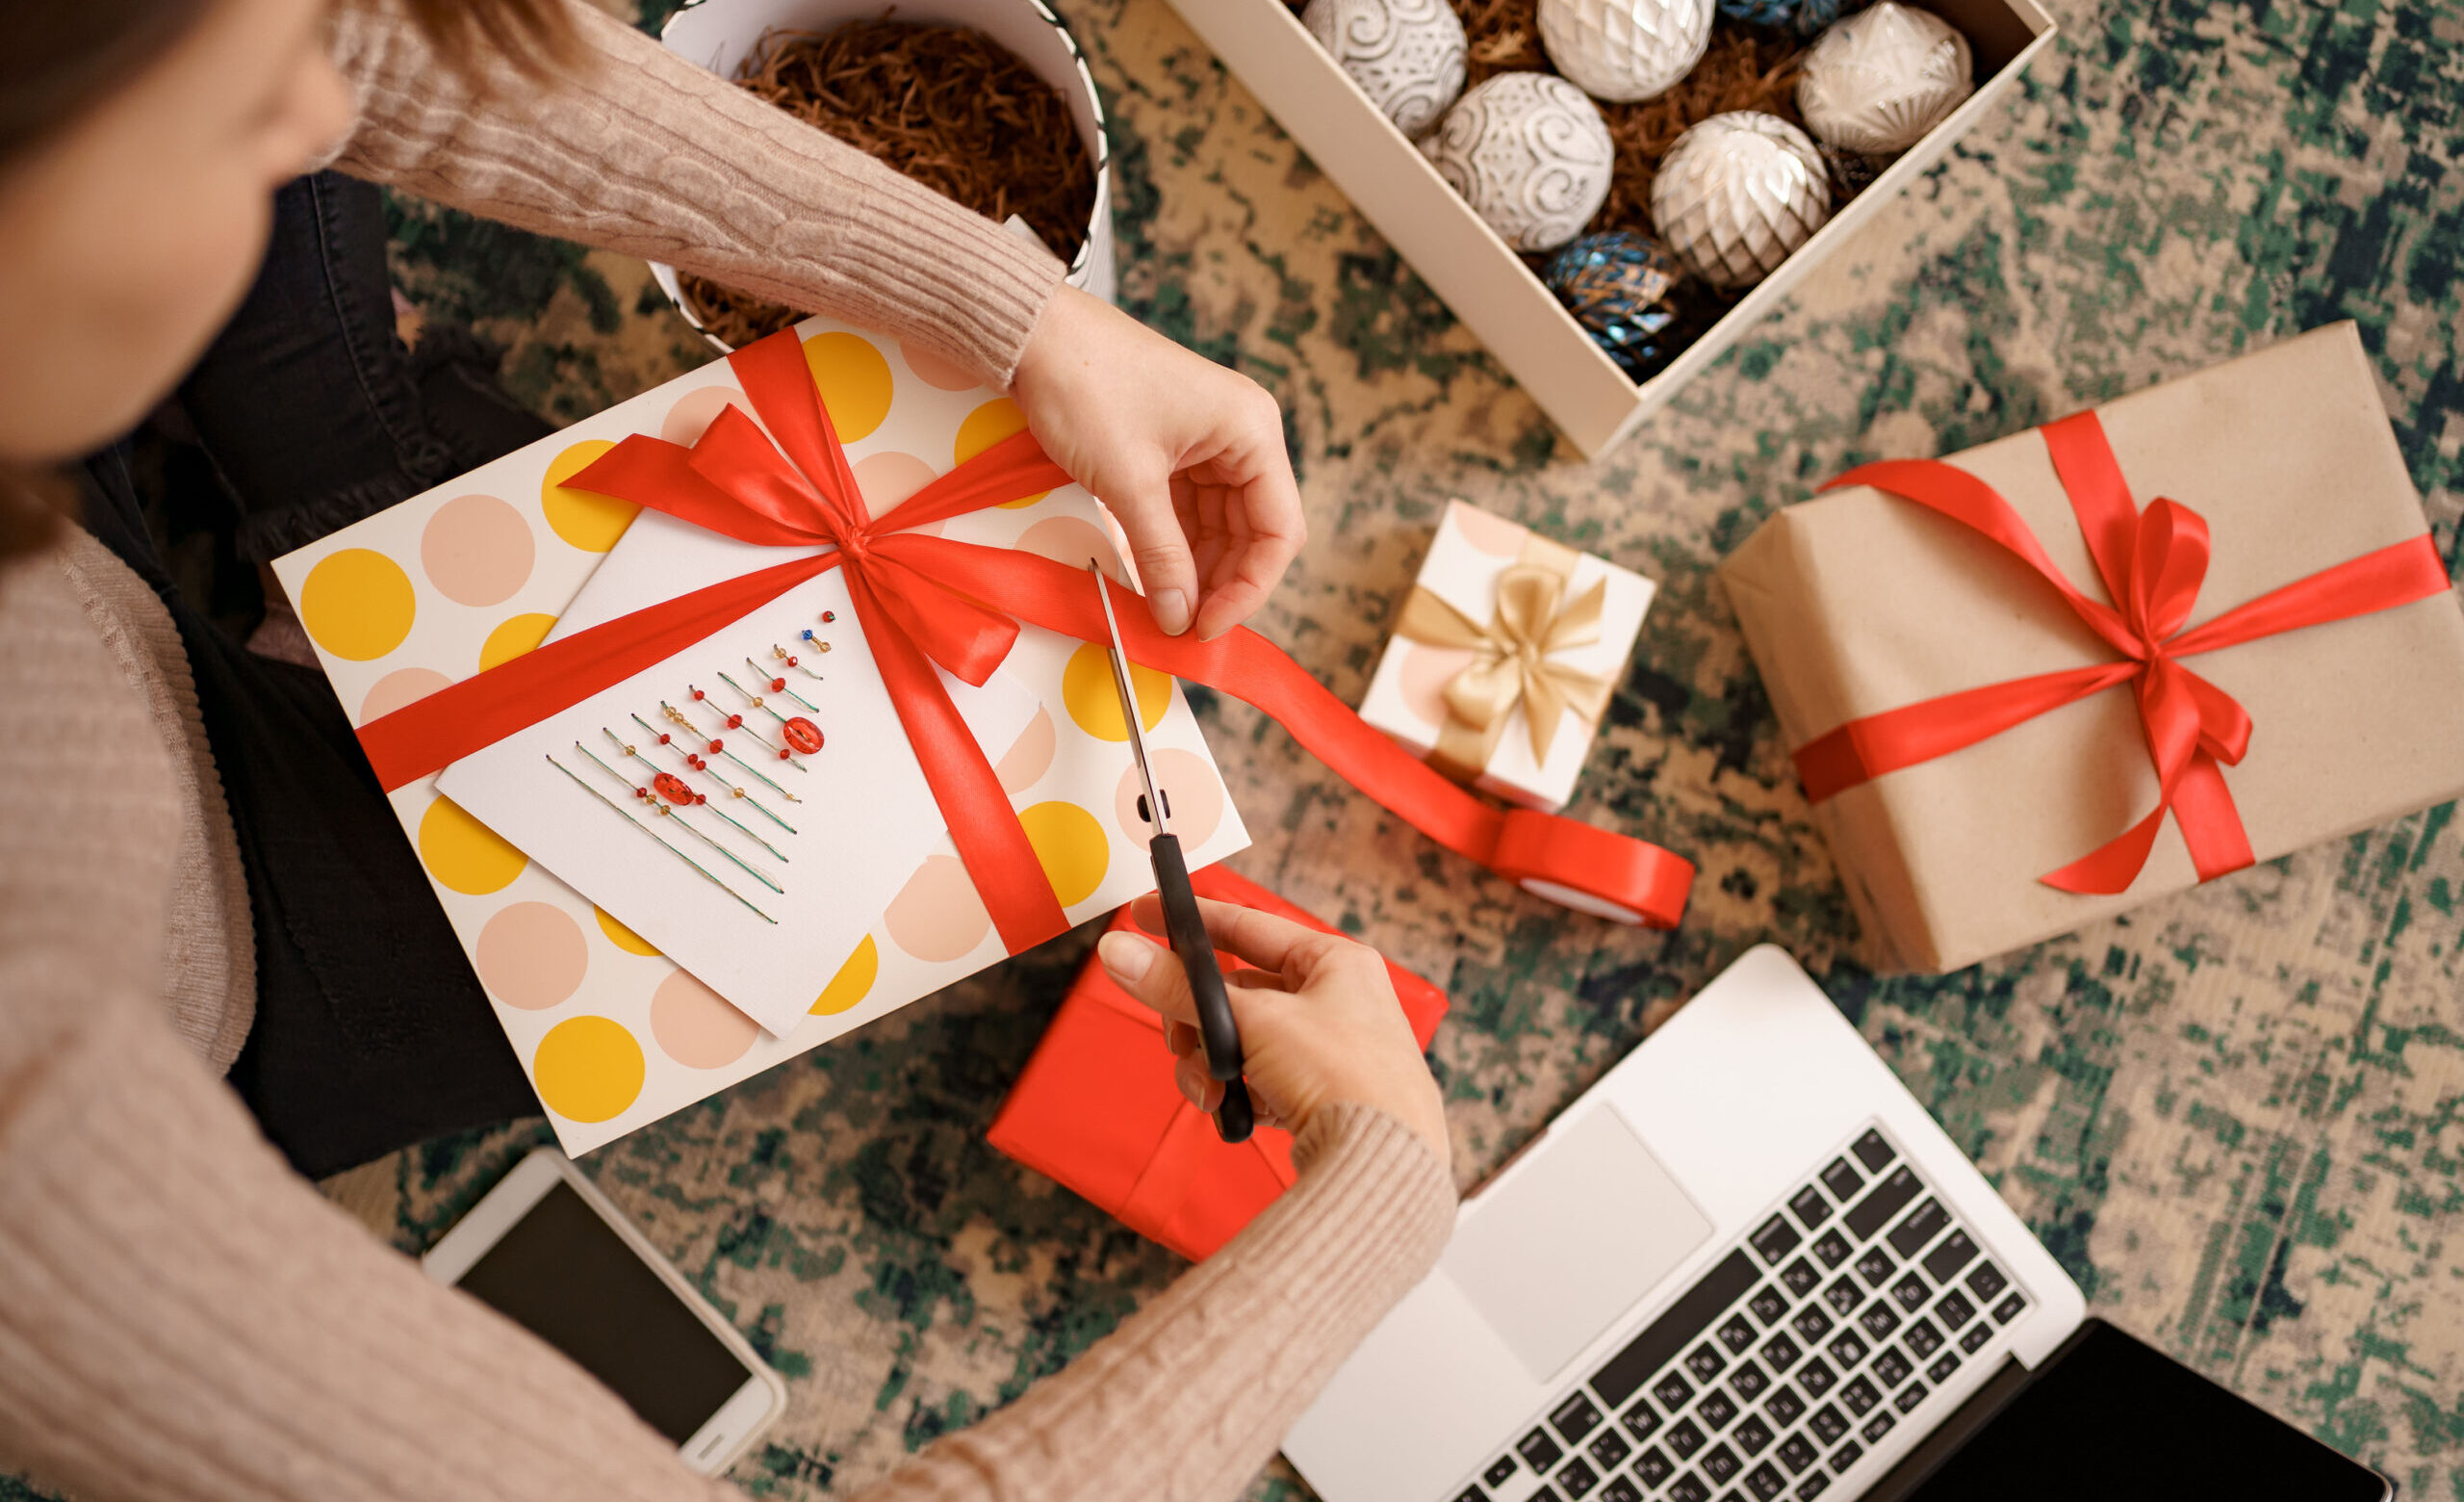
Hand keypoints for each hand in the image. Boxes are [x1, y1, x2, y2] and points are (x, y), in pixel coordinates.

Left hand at [1010, 287, 1304, 639]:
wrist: (1034, 335)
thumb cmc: (1087, 387)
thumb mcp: (1128, 482)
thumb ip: (1161, 555)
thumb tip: (1179, 619)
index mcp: (1252, 431)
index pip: (1279, 530)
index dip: (1250, 588)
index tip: (1207, 627)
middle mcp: (1242, 436)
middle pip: (1253, 533)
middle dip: (1220, 583)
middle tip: (1182, 628)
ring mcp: (1209, 443)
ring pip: (1219, 528)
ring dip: (1194, 570)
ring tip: (1164, 611)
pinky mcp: (1176, 450)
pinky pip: (1188, 512)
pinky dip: (1172, 547)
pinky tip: (1152, 579)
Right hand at [1096, 896, 1449, 1168]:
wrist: (1384, 1166)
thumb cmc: (1344, 1077)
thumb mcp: (1252, 1021)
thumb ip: (1179, 988)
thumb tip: (1121, 953)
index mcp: (1336, 962)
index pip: (1249, 926)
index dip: (1193, 922)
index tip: (1145, 916)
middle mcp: (1338, 1001)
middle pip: (1237, 992)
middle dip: (1198, 1021)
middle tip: (1177, 1036)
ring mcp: (1330, 1051)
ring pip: (1242, 1041)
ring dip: (1211, 1064)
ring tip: (1210, 1087)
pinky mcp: (1320, 1097)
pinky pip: (1258, 1081)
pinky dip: (1236, 1093)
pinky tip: (1234, 1109)